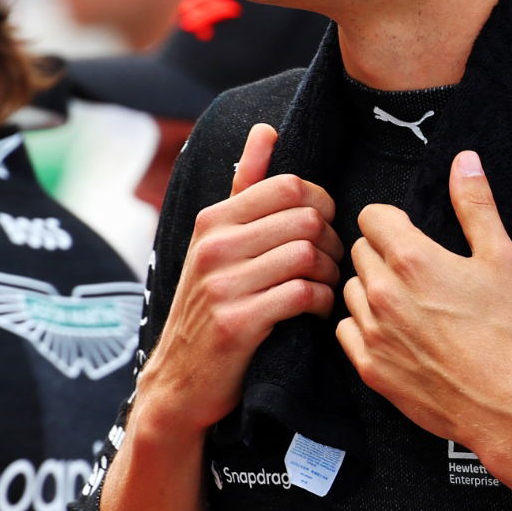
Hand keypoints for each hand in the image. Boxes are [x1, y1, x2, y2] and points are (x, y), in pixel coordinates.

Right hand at [137, 123, 342, 436]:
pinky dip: (321, 302)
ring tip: (326, 287)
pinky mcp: (236, 323)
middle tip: (331, 264)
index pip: (290, 185)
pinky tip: (315, 310)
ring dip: (330, 274)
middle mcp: (213, 246)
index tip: (321, 230)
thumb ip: (244, 186)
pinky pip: (302, 294)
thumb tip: (266, 130)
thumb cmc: (210, 304)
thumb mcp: (216, 242)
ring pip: (307, 255)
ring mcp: (222, 284)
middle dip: (331, 242)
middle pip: (306, 219)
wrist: (181, 380)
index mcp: (213, 219)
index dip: (321, 205)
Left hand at [336, 150, 511, 469]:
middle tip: (414, 271)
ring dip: (369, 289)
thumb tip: (465, 160)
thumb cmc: (507, 330)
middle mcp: (381, 291)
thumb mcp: (501, 258)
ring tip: (405, 302)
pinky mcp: (368, 365)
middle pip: (359, 250)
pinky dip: (364, 327)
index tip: (408, 234)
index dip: (391, 221)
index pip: (371, 216)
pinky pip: (346, 330)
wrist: (505, 403)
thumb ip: (476, 204)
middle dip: (382, 253)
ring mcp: (371, 330)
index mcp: (411, 258)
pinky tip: (393, 332)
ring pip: (349, 289)